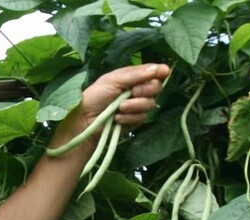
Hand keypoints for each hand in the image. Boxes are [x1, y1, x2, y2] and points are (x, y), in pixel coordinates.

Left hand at [53, 63, 170, 147]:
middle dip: (145, 90)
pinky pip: (142, 118)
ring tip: (119, 108)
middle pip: (156, 87)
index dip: (160, 72)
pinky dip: (129, 118)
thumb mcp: (114, 80)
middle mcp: (138, 90)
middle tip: (132, 92)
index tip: (163, 73)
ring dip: (134, 106)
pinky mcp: (135, 121)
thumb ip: (137, 74)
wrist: (86, 120)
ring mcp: (138, 106)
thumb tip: (162, 68)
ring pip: (150, 104)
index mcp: (133, 77)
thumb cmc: (96, 96)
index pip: (153, 72)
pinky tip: (117, 119)